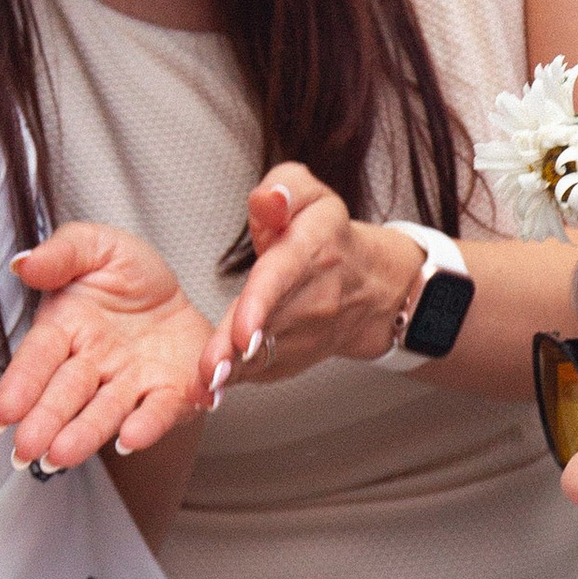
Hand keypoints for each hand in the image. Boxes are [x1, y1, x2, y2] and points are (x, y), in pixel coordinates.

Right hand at [0, 225, 213, 471]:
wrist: (178, 290)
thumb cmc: (126, 273)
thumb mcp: (96, 246)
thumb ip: (61, 254)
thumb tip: (23, 263)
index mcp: (66, 327)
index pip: (39, 356)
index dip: (21, 383)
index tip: (5, 411)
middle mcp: (93, 363)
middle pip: (65, 393)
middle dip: (45, 421)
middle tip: (26, 448)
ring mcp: (129, 382)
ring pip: (104, 411)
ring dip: (84, 435)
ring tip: (62, 456)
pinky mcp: (170, 391)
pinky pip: (158, 410)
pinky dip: (146, 426)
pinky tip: (130, 440)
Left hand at [196, 166, 421, 399]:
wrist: (372, 288)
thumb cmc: (327, 236)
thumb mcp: (312, 196)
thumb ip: (286, 187)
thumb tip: (270, 199)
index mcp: (310, 251)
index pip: (281, 277)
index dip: (261, 304)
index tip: (243, 331)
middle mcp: (312, 298)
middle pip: (267, 326)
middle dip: (236, 350)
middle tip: (210, 371)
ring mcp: (306, 335)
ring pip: (263, 356)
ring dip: (233, 372)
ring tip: (205, 387)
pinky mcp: (295, 359)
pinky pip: (262, 372)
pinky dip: (237, 381)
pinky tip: (211, 391)